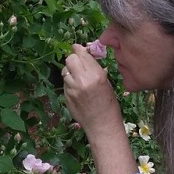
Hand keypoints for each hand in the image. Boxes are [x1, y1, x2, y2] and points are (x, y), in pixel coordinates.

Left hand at [63, 44, 137, 173]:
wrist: (102, 125)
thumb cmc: (109, 104)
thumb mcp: (106, 82)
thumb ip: (94, 69)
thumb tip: (85, 55)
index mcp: (96, 75)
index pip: (82, 54)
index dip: (79, 49)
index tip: (78, 49)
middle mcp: (83, 80)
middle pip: (70, 59)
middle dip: (73, 59)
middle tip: (77, 62)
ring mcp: (73, 89)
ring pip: (65, 70)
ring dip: (69, 71)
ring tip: (77, 77)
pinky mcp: (66, 96)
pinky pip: (65, 83)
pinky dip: (69, 82)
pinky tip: (76, 88)